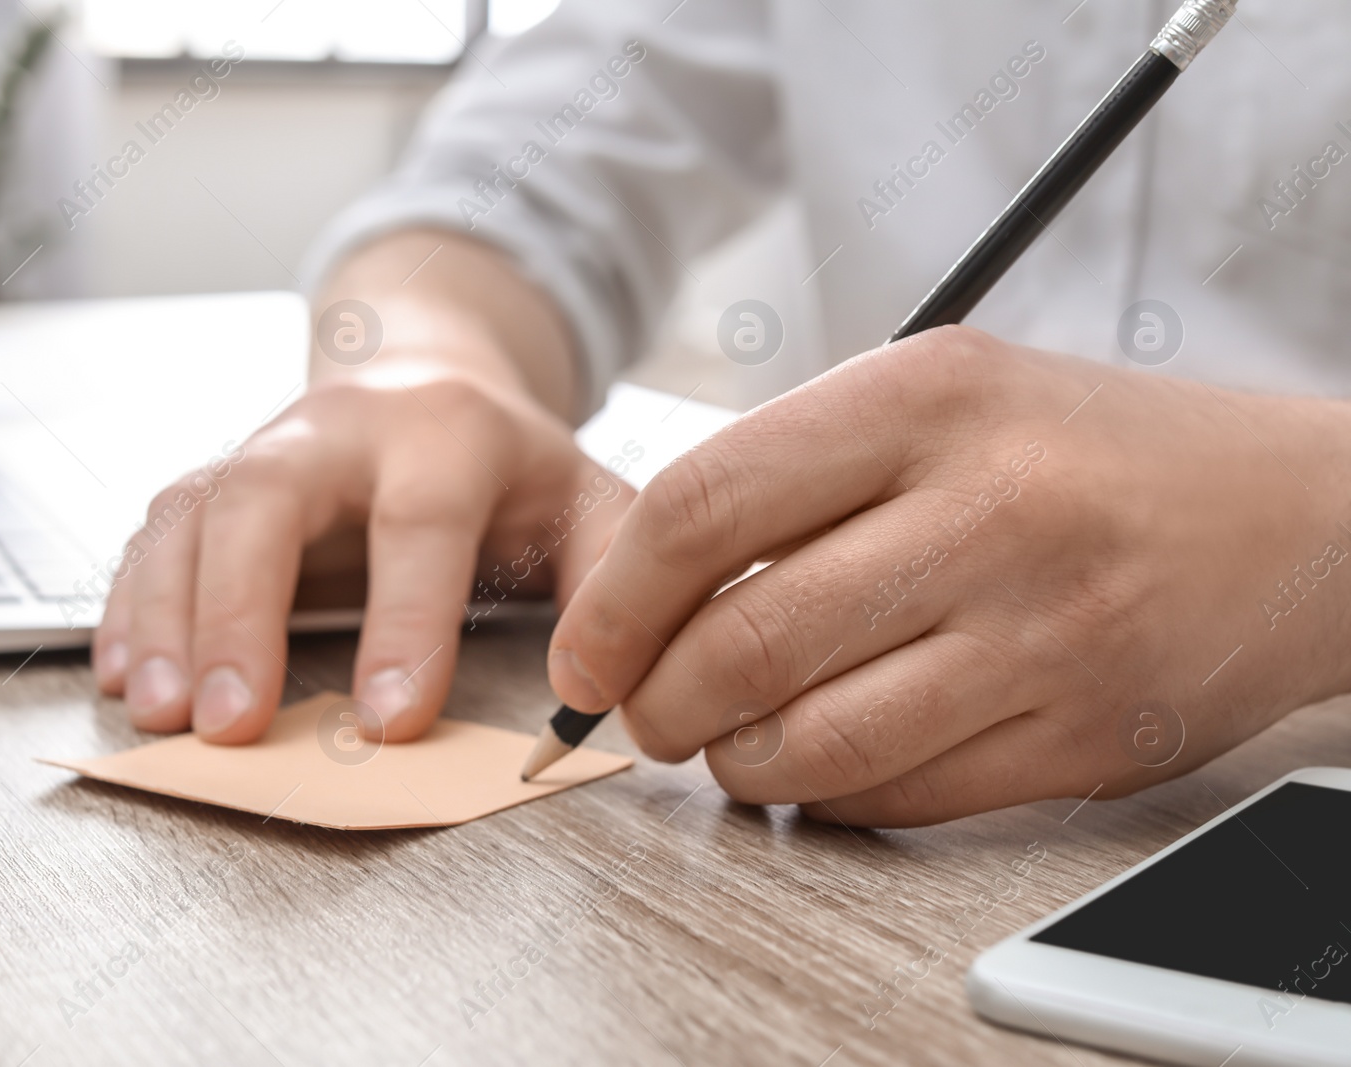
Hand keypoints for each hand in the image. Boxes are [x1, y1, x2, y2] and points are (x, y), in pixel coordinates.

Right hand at [92, 228, 630, 743]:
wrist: (430, 381)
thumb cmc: (511, 467)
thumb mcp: (592, 504)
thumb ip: (609, 584)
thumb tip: (588, 688)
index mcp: (448, 434)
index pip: (420, 522)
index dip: (405, 623)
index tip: (388, 722)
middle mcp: (342, 431)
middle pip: (268, 498)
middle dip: (241, 612)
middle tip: (231, 724)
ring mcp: (266, 449)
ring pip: (194, 514)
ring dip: (167, 616)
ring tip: (161, 715)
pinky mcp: (217, 482)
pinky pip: (155, 532)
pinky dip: (131, 602)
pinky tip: (122, 671)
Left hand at [546, 326, 1350, 825]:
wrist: (1296, 517)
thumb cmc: (1084, 455)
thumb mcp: (946, 397)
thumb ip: (798, 473)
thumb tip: (642, 593)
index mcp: (927, 394)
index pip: (702, 502)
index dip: (613, 599)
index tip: (585, 654)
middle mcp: (988, 505)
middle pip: (741, 639)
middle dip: (658, 703)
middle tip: (647, 713)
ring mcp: (1044, 628)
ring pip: (810, 740)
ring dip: (734, 761)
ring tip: (728, 743)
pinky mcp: (1084, 734)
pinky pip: (896, 797)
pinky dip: (827, 796)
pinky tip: (824, 762)